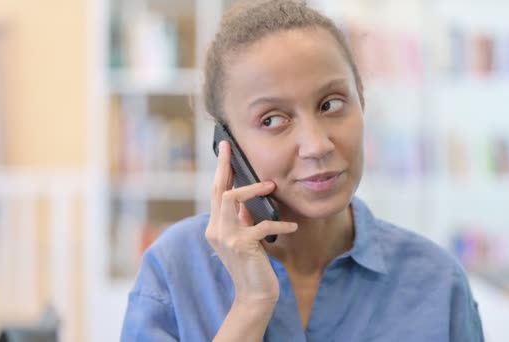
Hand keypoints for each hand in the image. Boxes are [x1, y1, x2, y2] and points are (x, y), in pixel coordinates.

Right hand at [205, 141, 297, 304]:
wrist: (254, 296)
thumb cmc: (253, 266)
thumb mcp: (244, 239)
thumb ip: (241, 220)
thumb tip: (245, 200)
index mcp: (216, 227)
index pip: (216, 192)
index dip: (220, 170)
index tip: (224, 149)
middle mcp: (216, 230)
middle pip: (218, 190)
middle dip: (224, 166)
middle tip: (230, 148)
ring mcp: (226, 238)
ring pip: (231, 199)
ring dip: (252, 189)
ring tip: (271, 187)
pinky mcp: (242, 246)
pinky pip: (261, 225)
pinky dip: (279, 224)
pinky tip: (292, 228)